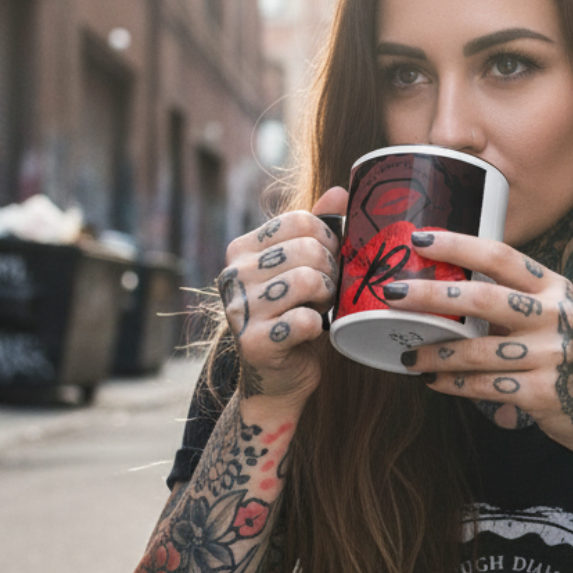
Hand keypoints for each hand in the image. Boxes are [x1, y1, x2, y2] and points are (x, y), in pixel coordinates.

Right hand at [216, 187, 346, 402]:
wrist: (279, 381)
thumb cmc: (295, 316)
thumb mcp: (304, 268)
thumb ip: (318, 229)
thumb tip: (340, 191)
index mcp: (242, 250)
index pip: (299, 220)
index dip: (328, 239)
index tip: (330, 261)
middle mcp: (232, 275)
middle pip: (307, 249)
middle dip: (331, 270)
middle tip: (328, 291)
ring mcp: (239, 309)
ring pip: (307, 280)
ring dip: (327, 297)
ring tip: (321, 308)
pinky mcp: (254, 342)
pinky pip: (304, 320)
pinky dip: (318, 326)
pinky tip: (311, 331)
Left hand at [381, 230, 572, 459]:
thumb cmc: (565, 354)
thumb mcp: (552, 314)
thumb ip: (512, 298)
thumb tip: (443, 283)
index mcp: (555, 287)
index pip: (501, 256)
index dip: (458, 245)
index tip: (419, 240)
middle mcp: (557, 316)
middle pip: (483, 297)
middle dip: (431, 294)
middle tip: (392, 294)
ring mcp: (552, 355)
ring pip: (476, 350)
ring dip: (435, 352)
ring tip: (408, 353)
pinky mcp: (544, 393)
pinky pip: (484, 386)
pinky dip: (452, 383)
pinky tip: (433, 380)